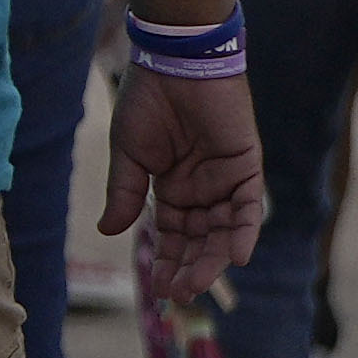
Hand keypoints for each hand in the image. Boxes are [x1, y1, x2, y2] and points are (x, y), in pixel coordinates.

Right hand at [102, 66, 269, 286]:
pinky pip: (249, 208)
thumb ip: (123, 193)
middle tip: (177, 294)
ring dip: (212, 259)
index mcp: (172, 188)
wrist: (175, 64)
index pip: (171, 235)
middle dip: (189, 268)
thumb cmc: (146, 103)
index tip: (157, 289)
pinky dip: (244, 232)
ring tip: (196, 284)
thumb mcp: (128, 154)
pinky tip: (235, 257)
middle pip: (199, 240)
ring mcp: (225, 181)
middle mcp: (201, 191)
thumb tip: (109, 232)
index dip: (165, 261)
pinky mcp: (246, 168)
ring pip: (223, 231)